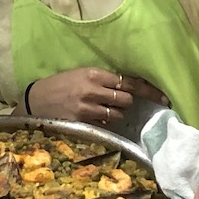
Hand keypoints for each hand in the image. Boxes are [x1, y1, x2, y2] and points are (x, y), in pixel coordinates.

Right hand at [24, 67, 165, 130]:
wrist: (35, 101)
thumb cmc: (59, 86)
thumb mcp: (80, 75)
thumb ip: (103, 80)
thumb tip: (129, 87)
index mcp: (94, 74)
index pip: (129, 82)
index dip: (148, 91)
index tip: (163, 97)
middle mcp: (93, 90)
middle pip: (127, 99)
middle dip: (125, 102)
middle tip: (117, 102)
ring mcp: (88, 108)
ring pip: (118, 114)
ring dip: (116, 113)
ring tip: (101, 110)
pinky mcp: (83, 123)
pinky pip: (105, 124)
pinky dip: (104, 122)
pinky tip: (93, 118)